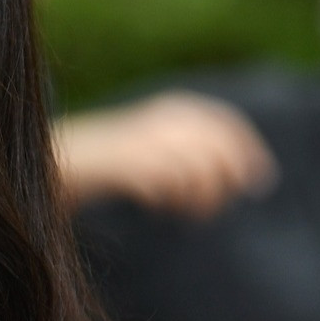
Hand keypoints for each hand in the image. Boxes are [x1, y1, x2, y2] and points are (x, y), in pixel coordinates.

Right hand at [55, 91, 276, 219]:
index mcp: (172, 108)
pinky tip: (156, 207)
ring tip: (186, 212)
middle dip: (226, 180)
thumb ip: (193, 150)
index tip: (260, 180)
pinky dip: (165, 199)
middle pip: (216, 148)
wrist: (59, 161)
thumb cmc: (112, 161)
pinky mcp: (122, 163)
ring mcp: (142, 138)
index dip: (247, 150)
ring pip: (195, 168)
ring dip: (198, 197)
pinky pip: (163, 183)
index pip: (225, 123)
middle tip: (216, 206)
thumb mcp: (156, 145)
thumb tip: (242, 174)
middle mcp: (160, 119)